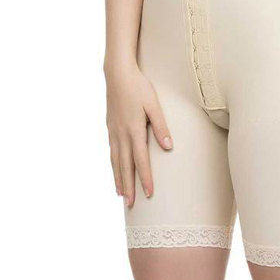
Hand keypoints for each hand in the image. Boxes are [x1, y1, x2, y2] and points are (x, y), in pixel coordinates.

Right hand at [104, 59, 172, 207]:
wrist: (117, 74)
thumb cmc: (139, 87)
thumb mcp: (154, 104)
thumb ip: (161, 126)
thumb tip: (169, 147)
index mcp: (134, 129)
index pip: (141, 160)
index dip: (145, 178)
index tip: (149, 193)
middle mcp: (121, 134)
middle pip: (125, 166)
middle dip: (130, 186)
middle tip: (132, 205)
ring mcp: (113, 132)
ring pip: (115, 162)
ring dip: (119, 180)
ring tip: (122, 195)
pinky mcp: (110, 128)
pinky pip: (111, 153)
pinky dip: (113, 166)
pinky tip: (115, 172)